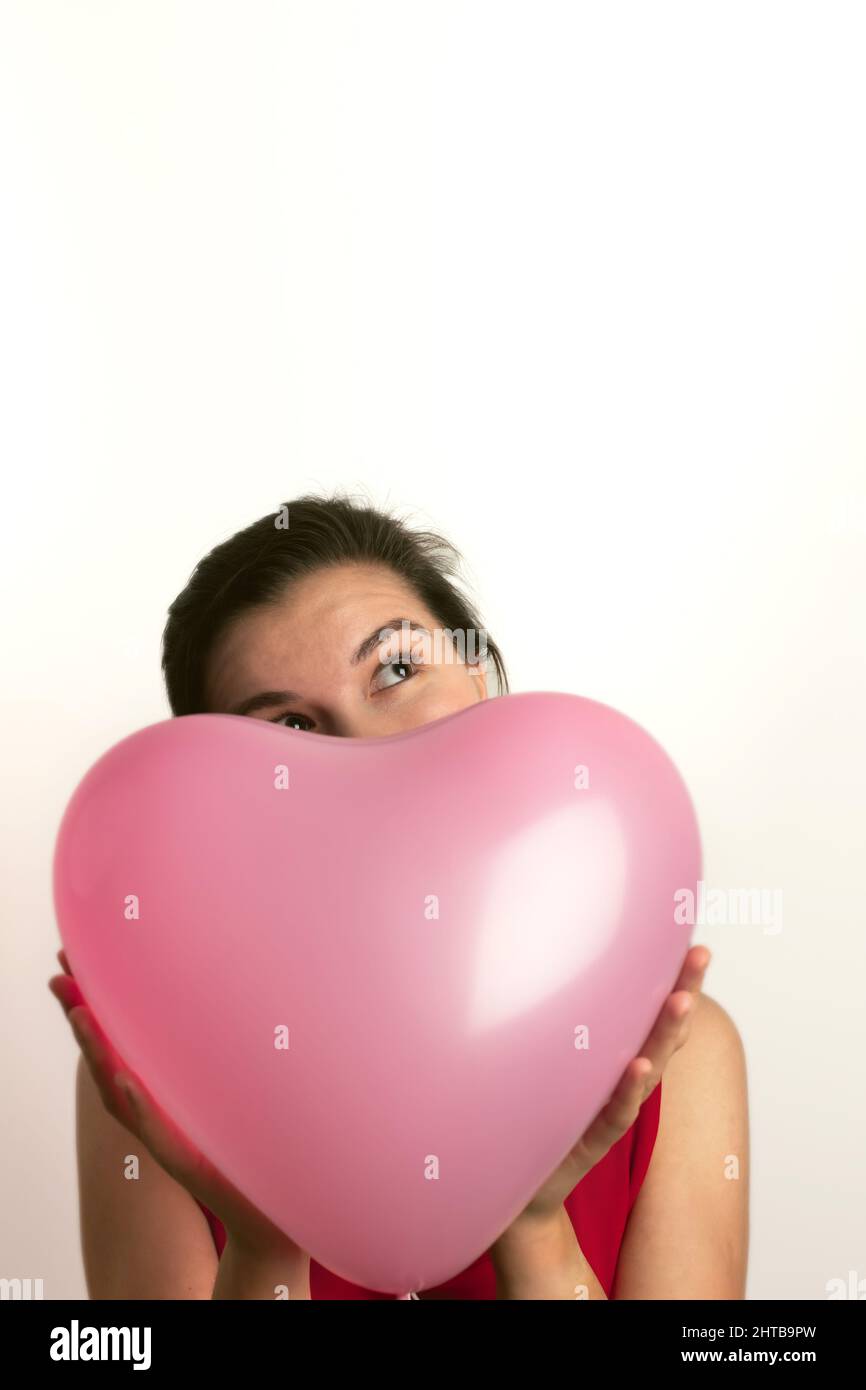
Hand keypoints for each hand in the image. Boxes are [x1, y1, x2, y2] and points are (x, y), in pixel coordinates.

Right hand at [48, 949, 306, 1257]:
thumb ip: (222, 1047)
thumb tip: (235, 986)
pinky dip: (139, 1103)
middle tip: (60, 977)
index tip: (72, 958)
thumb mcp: (231, 1084)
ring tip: (80, 1014)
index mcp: (161, 1087)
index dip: (95, 1002)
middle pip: (107, 1059)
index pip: (120, 1039)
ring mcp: (162, 1135)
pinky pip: (154, 1128)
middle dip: (82, 1017)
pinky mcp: (181, 1160)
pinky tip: (125, 1077)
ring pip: (119, 1093)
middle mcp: (152, 1109)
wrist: (266, 1206)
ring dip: (98, 1053)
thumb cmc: (250, 1142)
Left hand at [492, 944, 711, 1247]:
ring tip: (681, 1001)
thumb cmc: (542, 1117)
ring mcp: (612, 1110)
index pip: (653, 1016)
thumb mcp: (554, 1067)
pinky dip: (627, 1089)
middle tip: (701, 955)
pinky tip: (637, 1066)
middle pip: (661, 1034)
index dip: (676, 982)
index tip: (695, 944)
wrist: (523, 1188)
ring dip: (664, 1035)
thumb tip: (548, 966)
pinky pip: (614, 1112)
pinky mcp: (590, 1139)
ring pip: (647, 1069)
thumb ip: (564, 1029)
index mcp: (619, 1061)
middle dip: (683, 994)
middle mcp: (625, 1082)